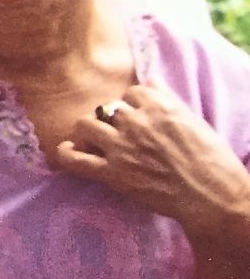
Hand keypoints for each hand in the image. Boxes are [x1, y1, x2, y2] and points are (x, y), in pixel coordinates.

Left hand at [54, 81, 249, 238]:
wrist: (213, 197)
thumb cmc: (211, 161)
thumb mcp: (193, 121)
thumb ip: (167, 99)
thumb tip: (150, 80)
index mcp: (159, 108)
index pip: (131, 92)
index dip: (132, 104)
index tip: (137, 115)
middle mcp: (136, 123)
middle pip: (106, 107)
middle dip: (111, 118)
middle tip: (119, 132)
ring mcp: (122, 148)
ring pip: (86, 125)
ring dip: (88, 130)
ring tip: (95, 139)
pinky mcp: (113, 173)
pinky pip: (76, 159)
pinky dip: (65, 154)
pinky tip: (66, 149)